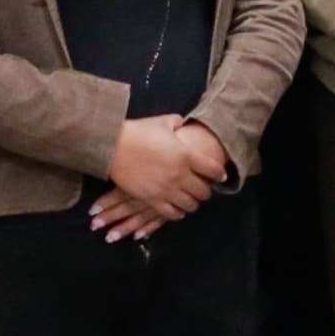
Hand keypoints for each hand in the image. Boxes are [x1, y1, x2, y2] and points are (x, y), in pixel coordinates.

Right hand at [94, 115, 219, 237]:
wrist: (113, 145)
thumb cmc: (138, 131)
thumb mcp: (163, 122)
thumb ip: (178, 123)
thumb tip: (183, 123)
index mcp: (186, 155)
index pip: (213, 170)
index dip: (219, 174)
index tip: (220, 176)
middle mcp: (180, 175)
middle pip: (203, 191)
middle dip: (206, 191)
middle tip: (205, 189)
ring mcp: (166, 189)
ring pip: (190, 205)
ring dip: (193, 203)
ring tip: (192, 200)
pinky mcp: (151, 199)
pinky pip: (171, 213)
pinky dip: (178, 213)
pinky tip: (178, 210)